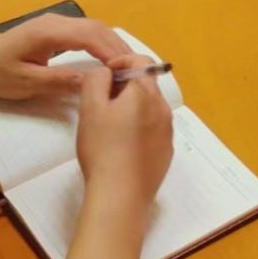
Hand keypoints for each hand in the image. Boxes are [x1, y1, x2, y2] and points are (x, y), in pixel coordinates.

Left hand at [0, 15, 128, 99]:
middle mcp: (57, 21)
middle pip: (96, 28)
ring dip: (113, 44)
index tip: (126, 70)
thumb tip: (89, 82)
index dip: (110, 51)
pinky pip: (87, 32)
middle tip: (136, 70)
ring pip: (94, 27)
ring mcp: (58, 22)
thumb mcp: (25, 82)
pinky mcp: (59, 29)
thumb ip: (57, 81)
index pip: (89, 35)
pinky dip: (103, 43)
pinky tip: (111, 59)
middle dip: (118, 47)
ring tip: (129, 66)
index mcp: (49, 31)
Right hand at [76, 51, 172, 203]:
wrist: (120, 197)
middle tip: (102, 101)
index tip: (104, 77)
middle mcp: (163, 109)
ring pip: (150, 107)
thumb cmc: (102, 149)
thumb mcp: (90, 107)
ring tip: (110, 126)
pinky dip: (140, 128)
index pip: (140, 61)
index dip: (121, 62)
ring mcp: (167, 133)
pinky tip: (122, 147)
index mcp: (145, 93)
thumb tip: (106, 72)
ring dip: (133, 107)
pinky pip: (154, 129)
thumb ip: (96, 79)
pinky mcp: (166, 153)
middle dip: (125, 86)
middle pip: (146, 84)